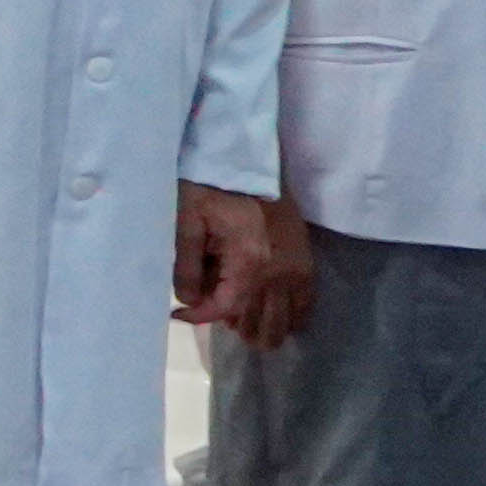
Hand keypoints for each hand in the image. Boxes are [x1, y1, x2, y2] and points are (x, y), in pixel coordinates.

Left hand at [181, 185, 309, 350]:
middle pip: (263, 323)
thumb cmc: (210, 187)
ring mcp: (298, 267)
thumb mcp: (186, 222)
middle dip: (234, 326)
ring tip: (237, 320)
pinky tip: (273, 315)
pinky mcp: (306, 259)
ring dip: (262, 326)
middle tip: (210, 313)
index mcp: (250, 262)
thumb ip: (185, 266)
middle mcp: (280, 272)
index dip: (200, 317)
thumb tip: (188, 300)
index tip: (179, 314)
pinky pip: (306, 301)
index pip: (227, 308)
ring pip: (287, 319)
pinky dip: (291, 314)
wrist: (246, 159)